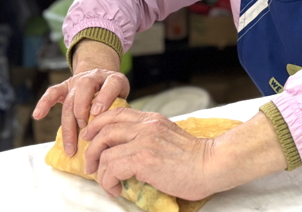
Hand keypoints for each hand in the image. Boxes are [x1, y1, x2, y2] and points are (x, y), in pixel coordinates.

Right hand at [32, 39, 126, 155]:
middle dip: (82, 110)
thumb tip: (113, 136)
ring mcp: (79, 80)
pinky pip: (53, 92)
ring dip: (69, 122)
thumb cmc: (115, 95)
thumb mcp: (124, 99)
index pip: (111, 84)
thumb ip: (120, 110)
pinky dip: (44, 103)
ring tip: (71, 145)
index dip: (104, 97)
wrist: (103, 78)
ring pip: (70, 98)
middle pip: (85, 88)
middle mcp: (95, 77)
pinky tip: (38, 115)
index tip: (98, 113)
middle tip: (84, 131)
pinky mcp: (66, 86)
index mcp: (114, 79)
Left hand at [82, 107, 215, 201]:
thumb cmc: (195, 158)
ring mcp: (144, 141)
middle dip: (91, 148)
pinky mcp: (143, 159)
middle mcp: (146, 126)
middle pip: (104, 128)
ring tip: (105, 182)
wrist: (212, 165)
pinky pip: (112, 168)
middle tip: (90, 164)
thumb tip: (130, 150)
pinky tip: (116, 189)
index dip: (98, 124)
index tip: (91, 137)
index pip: (117, 113)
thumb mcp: (169, 137)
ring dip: (99, 169)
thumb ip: (150, 137)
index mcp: (152, 120)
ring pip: (105, 150)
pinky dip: (108, 181)